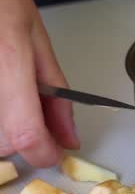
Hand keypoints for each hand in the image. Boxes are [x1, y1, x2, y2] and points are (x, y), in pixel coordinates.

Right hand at [0, 0, 78, 166]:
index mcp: (10, 61)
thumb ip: (56, 94)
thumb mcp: (37, 40)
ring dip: (4, 126)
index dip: (42, 153)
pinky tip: (2, 88)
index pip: (24, 133)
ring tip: (10, 88)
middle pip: (0, 142)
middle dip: (22, 139)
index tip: (54, 153)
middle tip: (32, 113)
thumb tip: (68, 137)